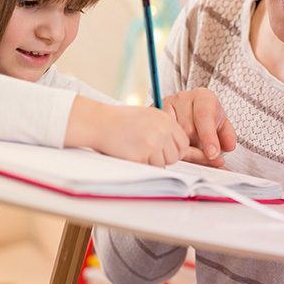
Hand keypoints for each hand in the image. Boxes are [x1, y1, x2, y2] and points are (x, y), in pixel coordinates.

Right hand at [66, 97, 187, 166]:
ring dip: (152, 162)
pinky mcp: (141, 156)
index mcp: (165, 120)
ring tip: (138, 150)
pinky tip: (132, 153)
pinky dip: (142, 164)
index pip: (183, 143)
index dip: (175, 149)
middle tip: (150, 152)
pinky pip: (150, 167)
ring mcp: (152, 144)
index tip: (166, 150)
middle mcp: (162, 131)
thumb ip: (164, 129)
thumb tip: (176, 147)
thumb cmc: (121, 119)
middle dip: (164, 158)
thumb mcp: (148, 116)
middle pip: (175, 156)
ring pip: (163, 164)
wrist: (101, 122)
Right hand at [163, 88, 235, 167]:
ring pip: (173, 135)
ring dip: (183, 147)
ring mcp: (166, 104)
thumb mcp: (222, 125)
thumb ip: (228, 136)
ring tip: (190, 144)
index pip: (204, 117)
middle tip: (202, 151)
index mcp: (203, 97)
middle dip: (196, 146)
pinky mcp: (154, 114)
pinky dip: (170, 145)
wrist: (191, 108)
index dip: (208, 137)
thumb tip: (229, 146)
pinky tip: (176, 144)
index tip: (213, 154)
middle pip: (188, 129)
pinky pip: (161, 136)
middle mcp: (183, 97)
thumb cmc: (208, 117)